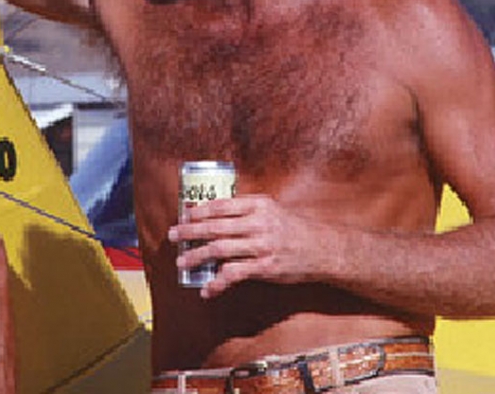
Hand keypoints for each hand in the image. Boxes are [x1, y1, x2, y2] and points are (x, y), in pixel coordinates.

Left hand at [168, 194, 330, 298]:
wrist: (322, 249)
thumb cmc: (293, 228)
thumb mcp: (272, 209)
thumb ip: (246, 208)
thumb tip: (213, 210)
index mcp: (258, 206)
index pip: (221, 205)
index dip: (199, 210)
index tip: (184, 215)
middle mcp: (258, 224)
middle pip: (215, 226)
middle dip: (190, 231)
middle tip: (173, 236)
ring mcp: (261, 246)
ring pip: (220, 250)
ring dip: (197, 256)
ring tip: (182, 262)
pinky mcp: (264, 268)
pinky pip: (234, 275)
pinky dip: (217, 282)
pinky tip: (206, 289)